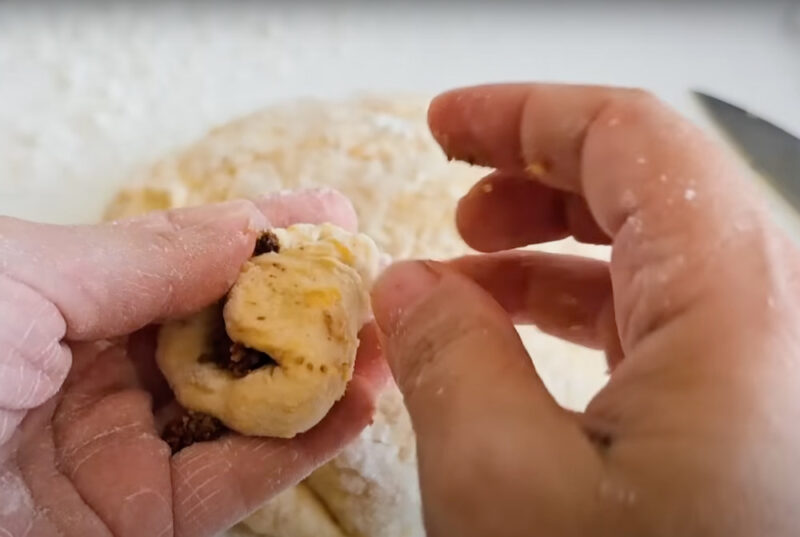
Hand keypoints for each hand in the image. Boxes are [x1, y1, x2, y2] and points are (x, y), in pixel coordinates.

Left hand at [0, 189, 386, 536]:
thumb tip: (245, 228)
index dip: (261, 233)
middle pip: (224, 334)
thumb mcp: (21, 279)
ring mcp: (120, 450)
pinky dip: (296, 448)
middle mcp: (97, 372)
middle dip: (301, 308)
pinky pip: (230, 483)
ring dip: (316, 379)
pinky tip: (348, 410)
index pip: (185, 260)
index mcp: (63, 300)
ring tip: (382, 347)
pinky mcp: (137, 523)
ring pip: (239, 409)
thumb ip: (142, 258)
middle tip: (371, 285)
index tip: (331, 215)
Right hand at [372, 84, 799, 536]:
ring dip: (551, 247)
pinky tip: (514, 337)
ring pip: (655, 256)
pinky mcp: (757, 416)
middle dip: (533, 174)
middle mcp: (780, 323)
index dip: (523, 113)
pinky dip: (581, 311)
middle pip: (648, 186)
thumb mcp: (508, 491)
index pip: (628, 140)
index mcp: (739, 310)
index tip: (446, 121)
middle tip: (450, 189)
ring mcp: (773, 370)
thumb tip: (408, 289)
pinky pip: (665, 323)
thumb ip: (450, 359)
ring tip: (464, 269)